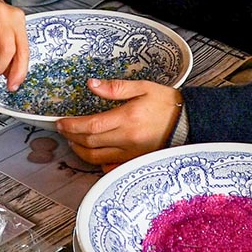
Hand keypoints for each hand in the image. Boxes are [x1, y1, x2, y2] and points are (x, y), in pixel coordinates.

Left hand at [56, 79, 182, 167]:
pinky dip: (97, 163)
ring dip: (80, 151)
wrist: (189, 123)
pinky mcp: (135, 162)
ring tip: (73, 141)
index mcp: (128, 119)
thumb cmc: (167, 104)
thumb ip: (115, 88)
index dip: (72, 125)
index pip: (91, 125)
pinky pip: (110, 168)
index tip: (61, 122)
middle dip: (72, 137)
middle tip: (63, 130)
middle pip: (90, 143)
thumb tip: (91, 84)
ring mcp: (131, 154)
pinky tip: (93, 154)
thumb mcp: (143, 87)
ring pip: (96, 158)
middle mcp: (128, 139)